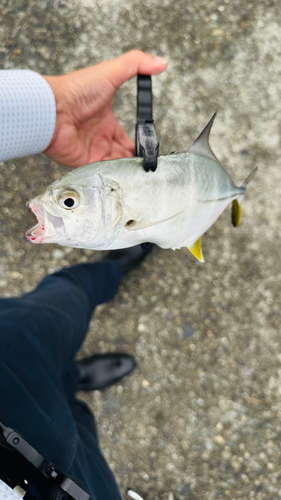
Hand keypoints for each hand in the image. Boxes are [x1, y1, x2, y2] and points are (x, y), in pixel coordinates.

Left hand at [43, 50, 167, 167]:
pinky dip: (114, 173)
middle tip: (147, 163)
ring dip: (127, 167)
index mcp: (105, 119)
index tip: (148, 146)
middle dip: (134, 159)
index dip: (137, 141)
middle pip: (121, 153)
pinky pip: (102, 171)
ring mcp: (92, 150)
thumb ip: (136, 64)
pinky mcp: (84, 162)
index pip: (124, 136)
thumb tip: (161, 61)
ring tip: (141, 170)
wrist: (53, 109)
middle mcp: (99, 136)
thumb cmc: (76, 90)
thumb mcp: (111, 72)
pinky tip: (126, 173)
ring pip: (114, 164)